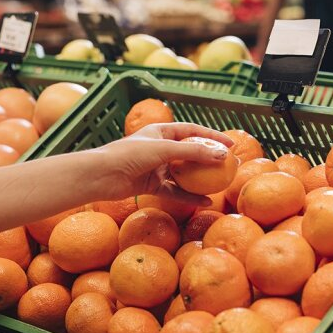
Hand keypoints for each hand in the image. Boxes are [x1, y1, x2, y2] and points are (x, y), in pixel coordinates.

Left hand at [95, 122, 234, 203]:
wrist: (101, 176)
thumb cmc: (129, 155)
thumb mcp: (164, 149)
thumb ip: (193, 152)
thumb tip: (221, 155)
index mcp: (161, 132)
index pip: (193, 131)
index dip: (212, 137)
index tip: (231, 144)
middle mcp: (160, 148)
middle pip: (190, 152)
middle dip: (209, 160)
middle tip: (228, 166)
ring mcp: (156, 168)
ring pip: (184, 174)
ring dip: (200, 180)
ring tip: (219, 185)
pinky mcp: (152, 186)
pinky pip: (175, 192)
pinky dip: (189, 196)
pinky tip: (205, 202)